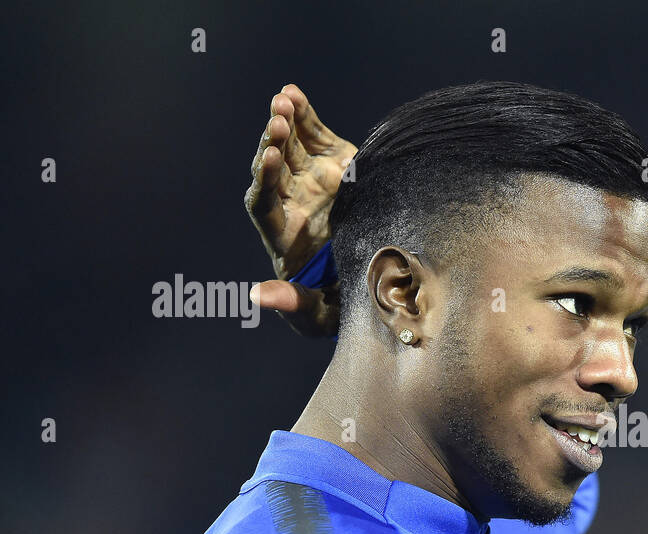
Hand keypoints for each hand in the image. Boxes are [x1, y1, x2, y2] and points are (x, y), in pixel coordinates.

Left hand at [244, 84, 355, 336]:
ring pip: (289, 146)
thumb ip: (291, 302)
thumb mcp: (317, 315)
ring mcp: (312, 182)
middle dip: (273, 144)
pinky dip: (303, 115)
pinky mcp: (335, 167)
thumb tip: (256, 295)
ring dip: (283, 122)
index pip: (263, 203)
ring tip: (284, 99)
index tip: (271, 159)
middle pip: (272, 169)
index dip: (265, 180)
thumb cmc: (340, 306)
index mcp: (284, 235)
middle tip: (278, 122)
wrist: (380, 281)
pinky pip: (313, 137)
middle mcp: (293, 203)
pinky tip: (293, 94)